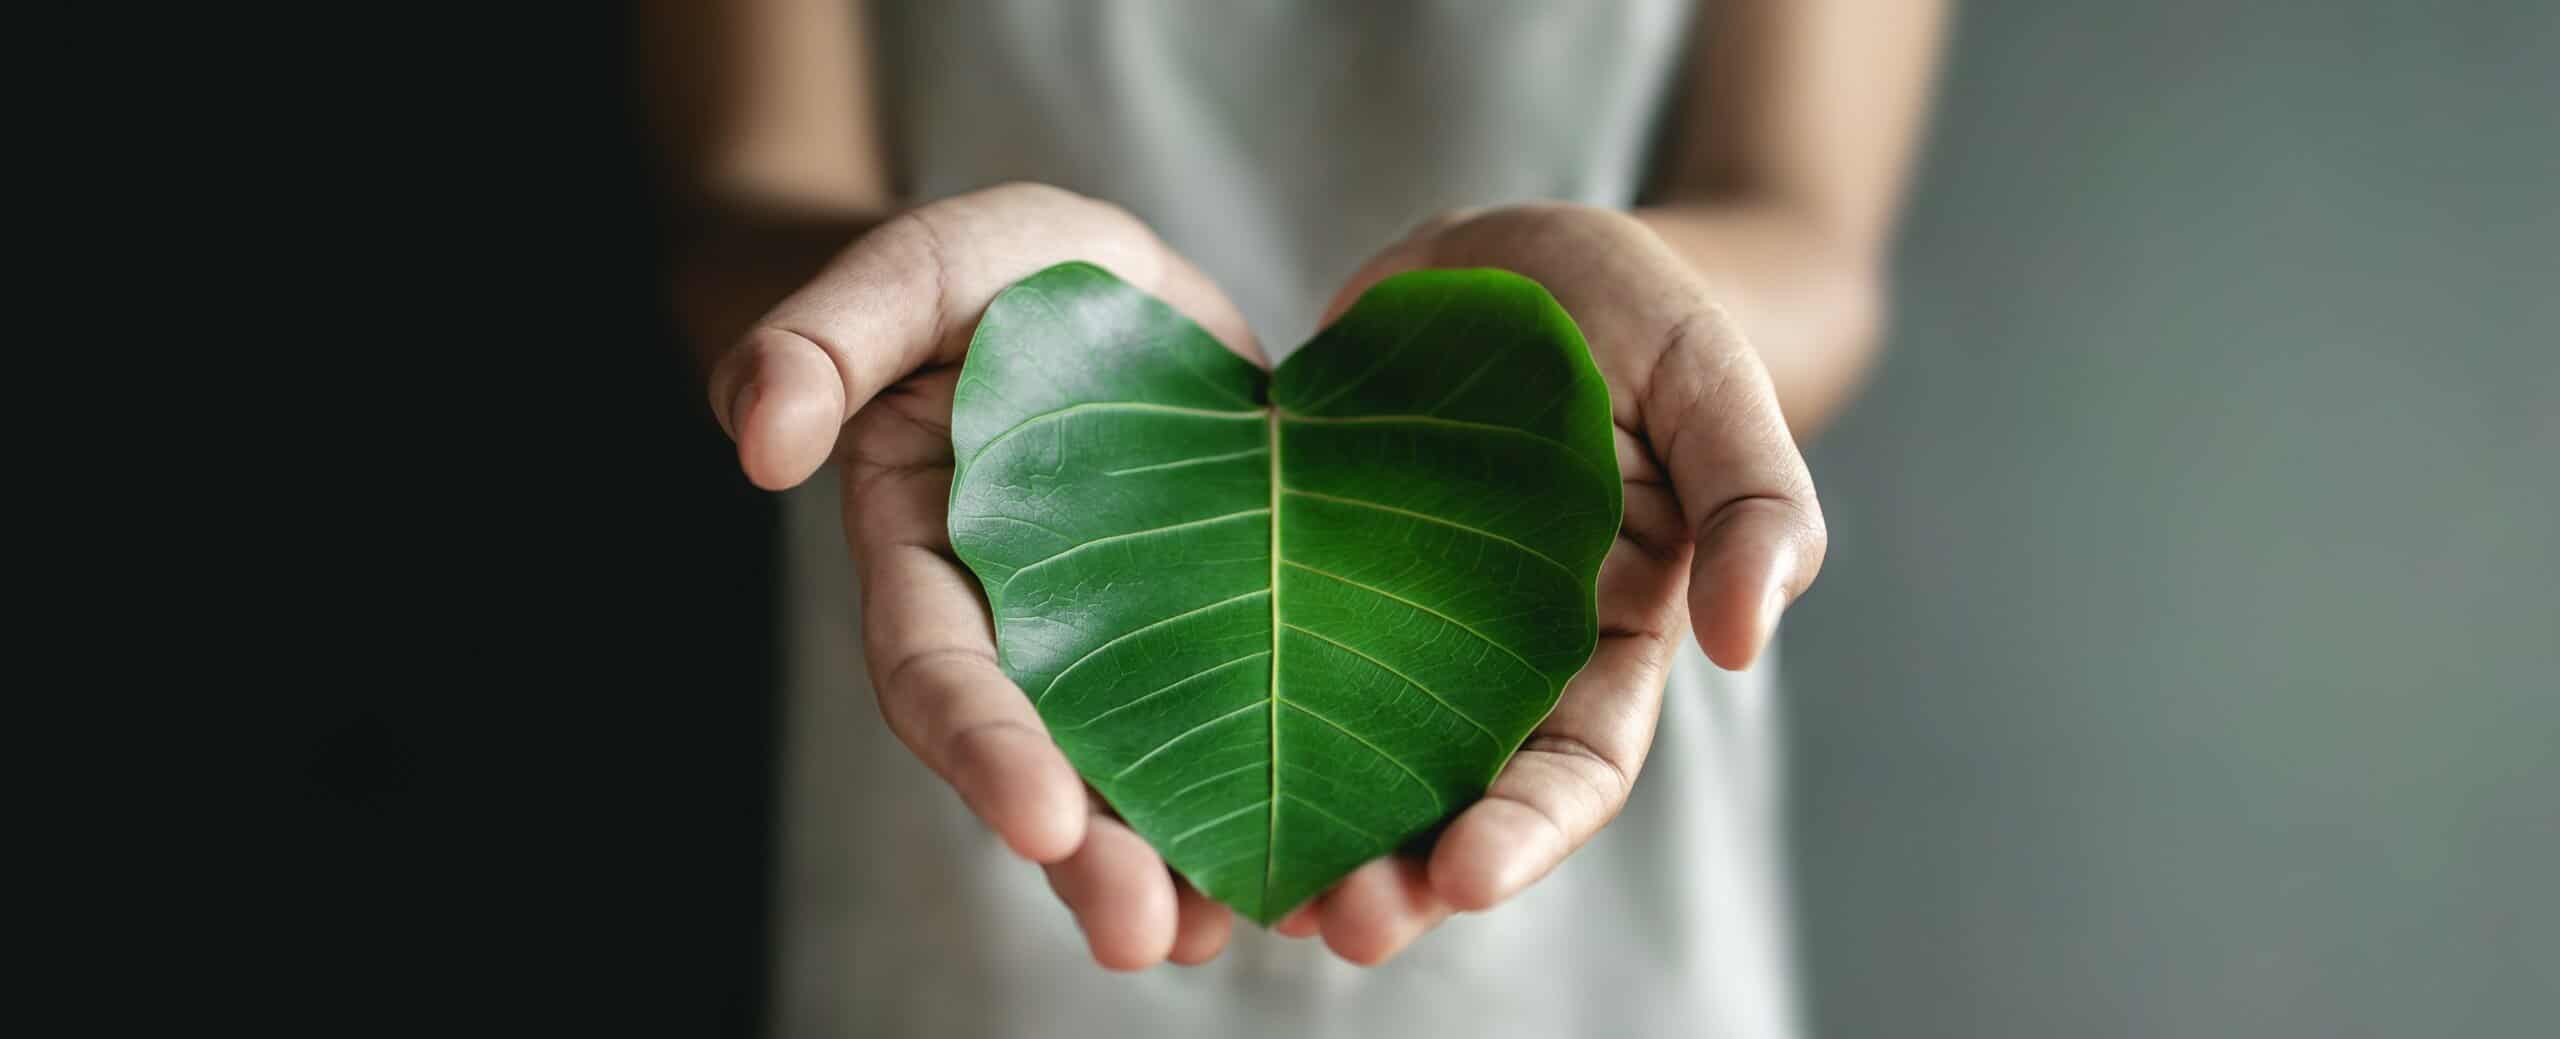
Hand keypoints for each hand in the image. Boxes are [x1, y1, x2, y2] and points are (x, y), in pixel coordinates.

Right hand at [709, 182, 1263, 969]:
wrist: (1102, 284)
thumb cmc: (995, 272)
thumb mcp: (919, 265)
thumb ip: (829, 335)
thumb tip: (753, 440)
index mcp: (927, 557)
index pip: (938, 668)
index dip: (983, 744)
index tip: (1041, 819)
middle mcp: (1018, 629)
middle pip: (1037, 762)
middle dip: (1087, 856)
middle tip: (1144, 934)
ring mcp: (1116, 642)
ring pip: (1133, 778)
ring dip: (1174, 868)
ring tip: (1224, 934)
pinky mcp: (1211, 633)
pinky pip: (1230, 733)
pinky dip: (1260, 802)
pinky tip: (1312, 877)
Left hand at [1268, 204, 1827, 963]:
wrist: (1505, 250)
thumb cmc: (1636, 310)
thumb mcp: (1711, 381)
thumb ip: (1754, 497)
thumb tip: (1756, 638)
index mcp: (1604, 636)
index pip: (1576, 767)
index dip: (1526, 831)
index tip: (1464, 878)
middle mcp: (1492, 656)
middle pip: (1451, 798)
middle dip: (1401, 875)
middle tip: (1339, 924)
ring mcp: (1389, 620)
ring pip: (1346, 755)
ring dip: (1306, 832)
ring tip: (1250, 896)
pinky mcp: (1298, 569)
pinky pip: (1256, 655)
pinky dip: (1222, 723)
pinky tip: (1166, 778)